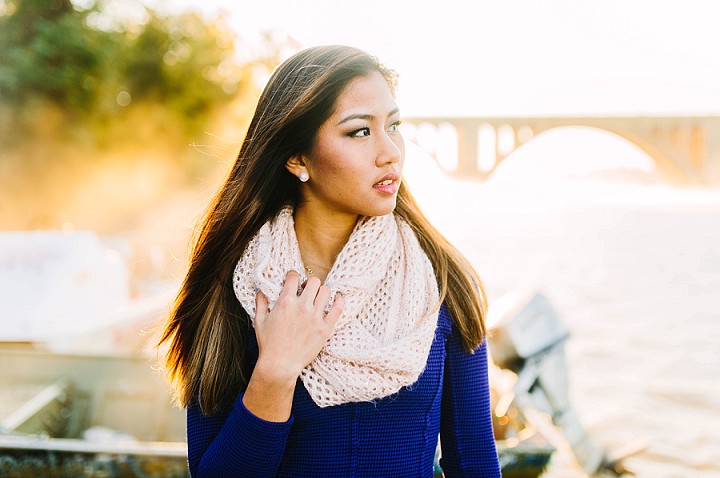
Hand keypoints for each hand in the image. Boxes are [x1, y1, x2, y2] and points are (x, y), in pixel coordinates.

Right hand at [253, 270, 343, 384]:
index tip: (293, 279)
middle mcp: (302, 306)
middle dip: (309, 283)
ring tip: (317, 298)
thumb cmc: (268, 344)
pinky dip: (339, 300)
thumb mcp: (259, 321)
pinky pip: (338, 308)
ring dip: (321, 292)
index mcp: (285, 302)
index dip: (292, 275)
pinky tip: (337, 298)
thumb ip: (260, 303)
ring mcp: (315, 317)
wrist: (280, 365)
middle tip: (306, 290)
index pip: (293, 277)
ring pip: (326, 291)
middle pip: (313, 282)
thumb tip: (260, 290)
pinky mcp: (325, 328)